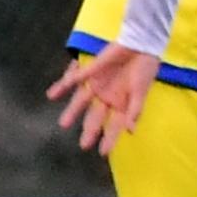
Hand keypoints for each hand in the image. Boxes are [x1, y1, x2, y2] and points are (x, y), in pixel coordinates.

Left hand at [46, 41, 160, 154]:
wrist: (140, 44)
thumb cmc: (145, 69)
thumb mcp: (140, 91)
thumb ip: (135, 110)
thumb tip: (131, 131)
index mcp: (123, 104)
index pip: (115, 125)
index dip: (110, 139)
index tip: (103, 153)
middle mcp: (108, 97)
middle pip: (96, 117)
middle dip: (90, 130)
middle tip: (83, 145)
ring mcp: (98, 85)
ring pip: (82, 102)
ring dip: (72, 112)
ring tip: (63, 124)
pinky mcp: (91, 72)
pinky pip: (74, 80)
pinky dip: (62, 87)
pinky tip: (51, 95)